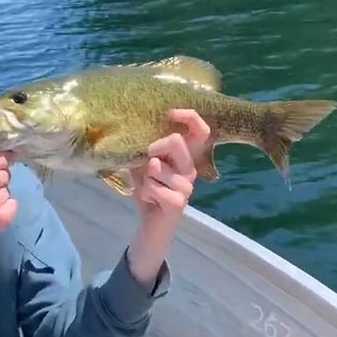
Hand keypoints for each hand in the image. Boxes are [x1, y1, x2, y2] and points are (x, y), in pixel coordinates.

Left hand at [126, 109, 210, 288]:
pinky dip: (145, 191)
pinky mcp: (178, 202)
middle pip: (175, 141)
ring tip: (148, 187)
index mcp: (187, 157)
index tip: (170, 113)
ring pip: (158, 166)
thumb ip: (146, 148)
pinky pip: (153, 187)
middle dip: (153, 147)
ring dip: (145, 177)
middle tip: (148, 161)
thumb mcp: (144, 165)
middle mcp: (191, 169)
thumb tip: (135, 128)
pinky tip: (150, 199)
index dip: (189, 117)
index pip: (201, 131)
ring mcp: (187, 186)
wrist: (150, 224)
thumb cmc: (149, 190)